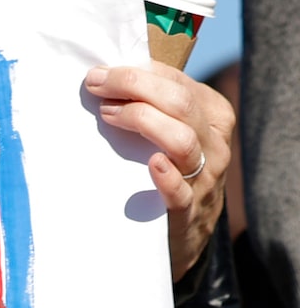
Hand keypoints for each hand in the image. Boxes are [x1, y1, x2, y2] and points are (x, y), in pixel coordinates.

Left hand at [85, 63, 232, 281]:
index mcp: (211, 115)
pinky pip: (181, 192)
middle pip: (179, 104)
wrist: (184, 235)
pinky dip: (167, 177)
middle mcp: (213, 143)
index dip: (137, 73)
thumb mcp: (170, 134)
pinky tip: (151, 165)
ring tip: (107, 116)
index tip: (98, 74)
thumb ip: (153, 106)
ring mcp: (204, 178)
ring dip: (142, 122)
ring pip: (182, 140)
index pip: (178, 83)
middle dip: (134, 87)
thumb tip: (106, 77)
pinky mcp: (188, 212)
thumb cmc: (168, 173)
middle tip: (94, 87)